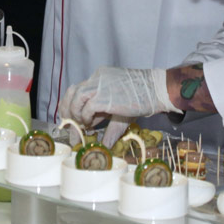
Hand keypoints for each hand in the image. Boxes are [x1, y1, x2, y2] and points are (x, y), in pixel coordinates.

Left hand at [57, 67, 175, 128]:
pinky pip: (87, 107)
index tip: (75, 120)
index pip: (78, 89)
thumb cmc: (142, 98)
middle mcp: (97, 79)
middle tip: (71, 124)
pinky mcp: (104, 97)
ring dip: (75, 113)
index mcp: (100, 78)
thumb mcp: (119, 109)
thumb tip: (104, 145)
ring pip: (76, 97)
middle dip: (67, 109)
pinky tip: (91, 124)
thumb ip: (106, 122)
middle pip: (72, 91)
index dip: (73, 105)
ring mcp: (100, 86)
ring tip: (82, 125)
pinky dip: (85, 117)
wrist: (156, 90)